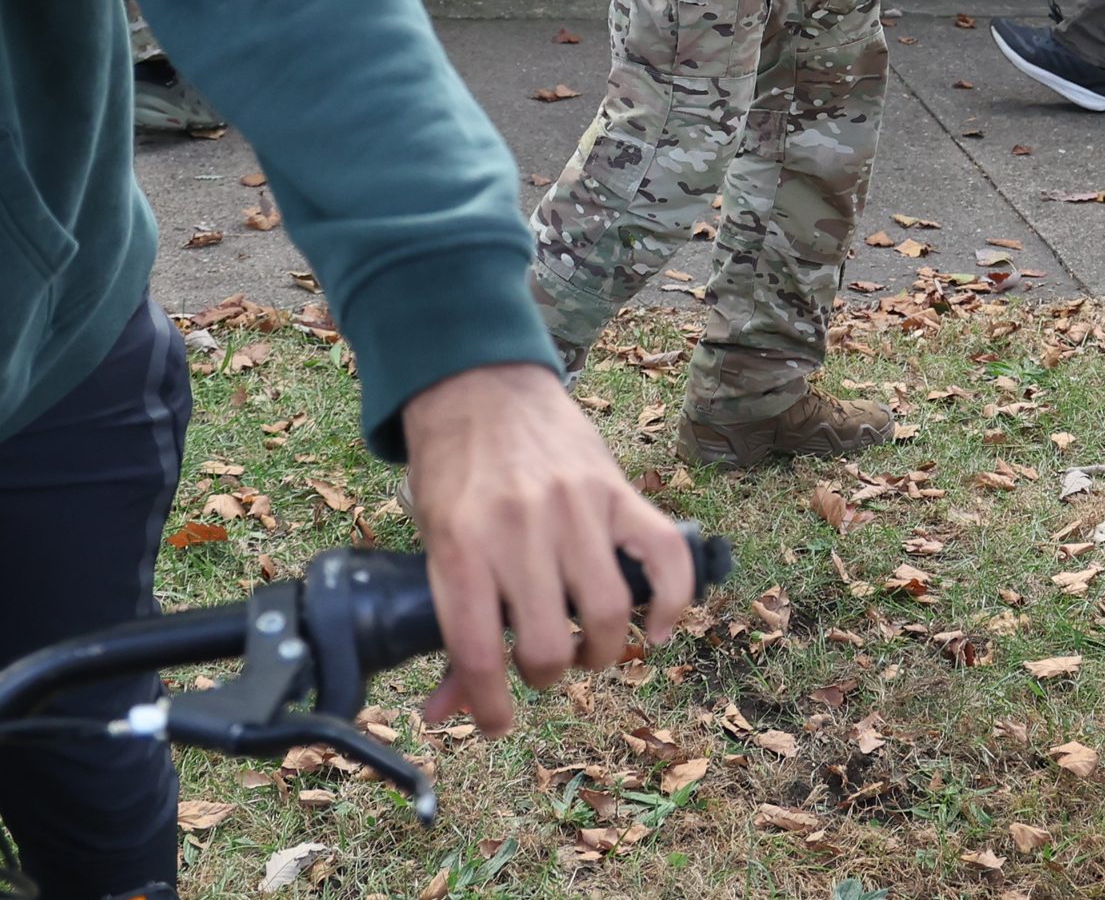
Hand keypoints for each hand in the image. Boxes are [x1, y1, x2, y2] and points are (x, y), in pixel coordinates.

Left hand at [403, 365, 694, 734]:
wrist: (478, 383)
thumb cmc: (451, 472)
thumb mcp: (433, 542)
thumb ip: (447, 622)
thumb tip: (440, 709)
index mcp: (460, 547)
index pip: (478, 654)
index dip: (489, 708)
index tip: (496, 722)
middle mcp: (518, 530)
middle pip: (549, 646)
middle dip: (548, 675)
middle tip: (544, 663)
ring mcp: (574, 507)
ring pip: (608, 614)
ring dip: (602, 651)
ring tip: (588, 644)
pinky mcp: (616, 489)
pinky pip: (665, 556)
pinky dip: (671, 603)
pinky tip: (656, 626)